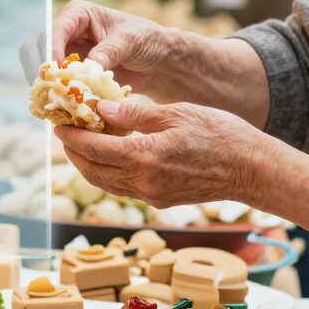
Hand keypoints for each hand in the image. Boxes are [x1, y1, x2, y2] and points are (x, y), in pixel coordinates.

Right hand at [49, 2, 181, 95]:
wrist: (158, 61)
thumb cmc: (146, 40)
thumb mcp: (130, 40)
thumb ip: (108, 51)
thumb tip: (88, 66)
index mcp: (78, 14)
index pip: (55, 29)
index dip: (52, 49)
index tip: (57, 69)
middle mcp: (67, 33)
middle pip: (38, 48)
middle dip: (42, 68)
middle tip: (50, 87)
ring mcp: (68, 54)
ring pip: (43, 68)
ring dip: (46, 84)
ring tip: (56, 99)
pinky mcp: (73, 75)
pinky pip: (56, 84)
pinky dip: (57, 95)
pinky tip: (63, 106)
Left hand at [54, 96, 273, 209]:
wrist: (251, 169)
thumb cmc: (219, 133)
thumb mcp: (174, 113)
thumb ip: (133, 113)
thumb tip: (100, 108)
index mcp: (144, 157)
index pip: (92, 147)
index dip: (70, 135)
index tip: (57, 122)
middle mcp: (142, 182)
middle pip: (91, 170)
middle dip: (72, 151)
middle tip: (64, 130)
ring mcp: (151, 196)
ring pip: (105, 182)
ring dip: (87, 164)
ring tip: (80, 142)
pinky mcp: (160, 200)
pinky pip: (123, 187)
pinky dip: (108, 171)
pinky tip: (110, 154)